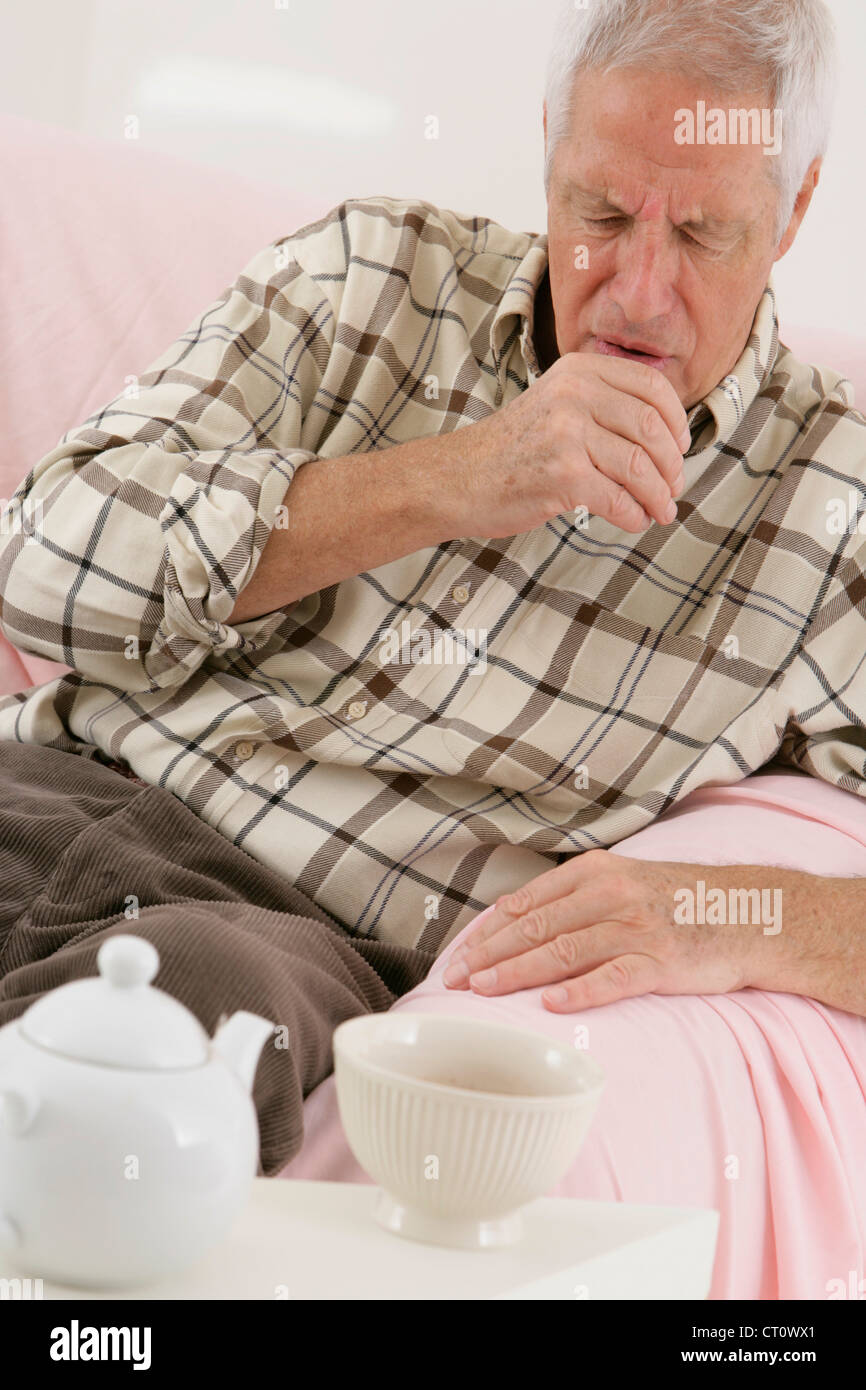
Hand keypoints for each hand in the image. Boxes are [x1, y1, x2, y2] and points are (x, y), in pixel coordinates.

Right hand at [441, 352, 690, 539]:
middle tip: (674, 486)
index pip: (652, 388)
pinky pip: (619, 500)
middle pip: (652, 428)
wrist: (458, 478)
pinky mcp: (563, 476)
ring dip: (659, 496)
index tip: (680, 446)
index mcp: (578, 372)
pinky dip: (633, 516)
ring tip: (661, 510)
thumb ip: (600, 404)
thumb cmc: (509, 449)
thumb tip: (663, 434)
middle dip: (672, 465)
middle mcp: (574, 395)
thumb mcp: (554, 403)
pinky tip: (633, 520)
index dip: (677, 422)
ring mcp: (568, 434)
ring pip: (640, 467)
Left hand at [442, 851, 764, 1011]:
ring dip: (518, 972)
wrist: (750, 913)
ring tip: (484, 990)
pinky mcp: (661, 961)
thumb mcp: (623, 881)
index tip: (458, 954)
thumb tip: (511, 917)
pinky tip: (551, 1005)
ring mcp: (637, 928)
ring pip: (563, 951)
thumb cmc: (678, 902)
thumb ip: (572, 897)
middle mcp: (612, 894)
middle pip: (537, 927)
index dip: (488, 930)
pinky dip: (580, 991)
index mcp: (596, 872)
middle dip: (490, 954)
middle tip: (455, 979)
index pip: (528, 903)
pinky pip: (613, 978)